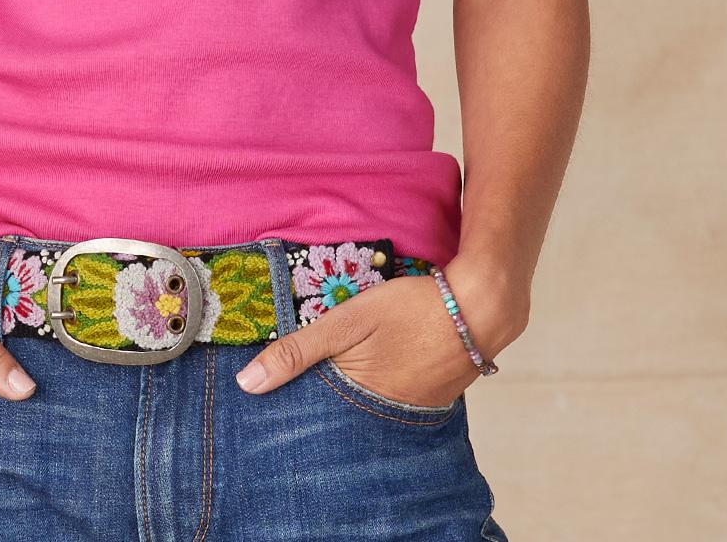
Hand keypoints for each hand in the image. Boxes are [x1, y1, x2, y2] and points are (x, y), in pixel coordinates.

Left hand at [234, 267, 523, 403]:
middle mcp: (386, 418)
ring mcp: (412, 411)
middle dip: (320, 406)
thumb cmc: (410, 308)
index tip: (269, 403)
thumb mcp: (348, 321)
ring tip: (335, 377)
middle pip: (341, 418)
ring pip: (367, 410)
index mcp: (361, 403)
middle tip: (300, 386)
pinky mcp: (431, 400)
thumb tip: (246, 385)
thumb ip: (298, 351)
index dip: (292, 407)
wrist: (479, 306)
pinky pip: (393, 402)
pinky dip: (378, 391)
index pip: (314, 419)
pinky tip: (371, 372)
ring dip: (351, 397)